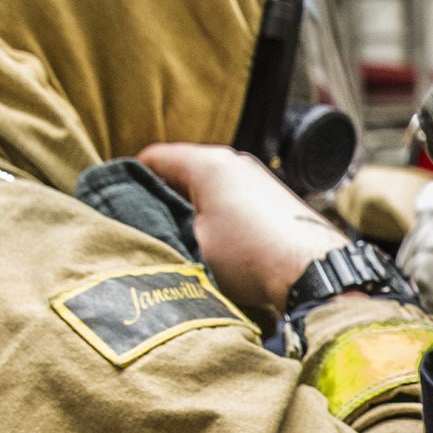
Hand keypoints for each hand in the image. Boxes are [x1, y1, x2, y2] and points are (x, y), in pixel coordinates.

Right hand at [137, 143, 347, 312]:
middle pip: (183, 172)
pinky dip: (218, 216)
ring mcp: (258, 178)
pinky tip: (215, 244)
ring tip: (180, 240)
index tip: (117, 204)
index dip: (129, 180)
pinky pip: (232, 201)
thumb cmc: (252, 257)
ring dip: (193, 210)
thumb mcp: (192, 245)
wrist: (314, 272)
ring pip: (209, 188)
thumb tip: (152, 228)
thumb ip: (165, 227)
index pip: (153, 159)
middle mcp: (235, 162)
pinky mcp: (275, 200)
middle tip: (146, 226)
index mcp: (208, 164)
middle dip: (163, 196)